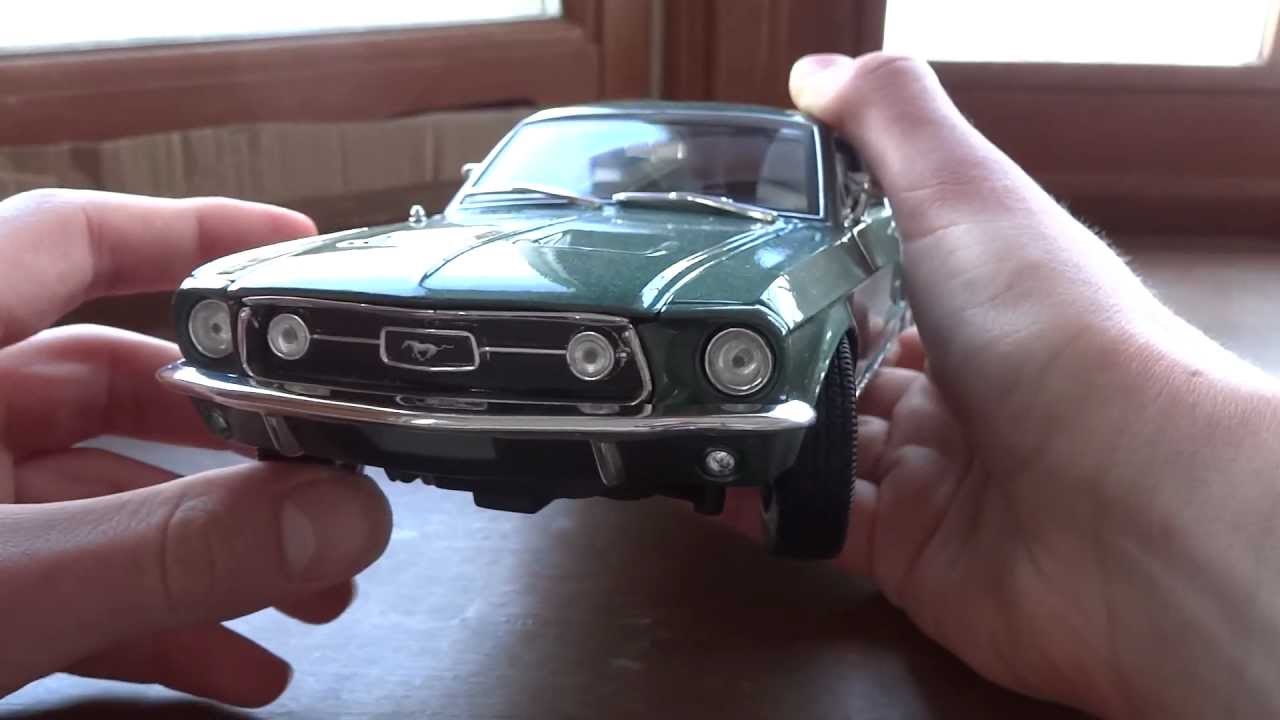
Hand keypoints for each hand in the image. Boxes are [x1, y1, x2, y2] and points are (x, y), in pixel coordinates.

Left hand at [0, 190, 391, 706]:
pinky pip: (74, 575)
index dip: (189, 233)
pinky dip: (159, 614)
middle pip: (118, 386)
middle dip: (241, 441)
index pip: (71, 239)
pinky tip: (233, 662)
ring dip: (216, 546)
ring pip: (106, 495)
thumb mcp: (10, 581)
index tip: (296, 250)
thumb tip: (334, 518)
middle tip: (327, 470)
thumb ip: (172, 546)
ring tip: (310, 597)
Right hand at [723, 54, 1279, 717]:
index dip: (807, 265)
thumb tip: (818, 72)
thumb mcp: (966, 192)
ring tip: (683, 403)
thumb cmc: (1054, 333)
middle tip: (689, 336)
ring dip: (757, 427)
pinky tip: (711, 477)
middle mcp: (956, 386)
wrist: (1123, 500)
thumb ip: (891, 121)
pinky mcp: (909, 551)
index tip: (733, 253)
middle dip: (769, 354)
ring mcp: (931, 472)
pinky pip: (818, 523)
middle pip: (839, 367)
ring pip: (819, 445)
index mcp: (973, 298)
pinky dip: (766, 504)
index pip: (876, 278)